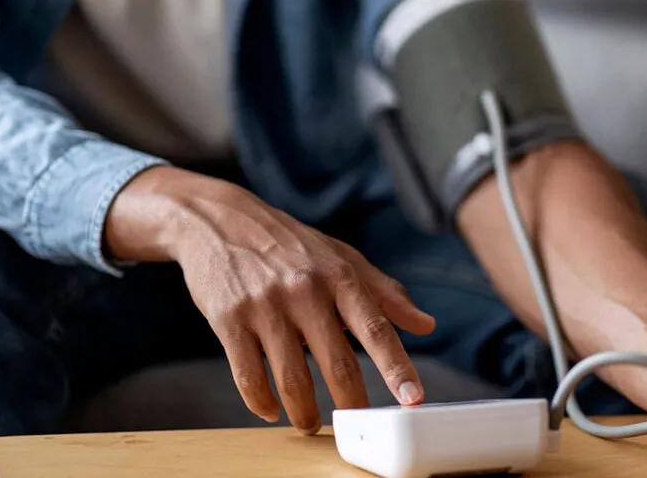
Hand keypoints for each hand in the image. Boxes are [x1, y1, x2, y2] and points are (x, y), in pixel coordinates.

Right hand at [105, 167, 435, 432]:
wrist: (220, 220)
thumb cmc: (291, 244)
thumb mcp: (342, 258)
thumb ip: (385, 294)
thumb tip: (426, 325)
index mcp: (339, 275)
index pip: (376, 328)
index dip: (397, 367)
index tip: (413, 399)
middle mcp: (305, 290)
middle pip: (337, 363)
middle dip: (352, 404)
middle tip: (359, 426)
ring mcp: (266, 306)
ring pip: (293, 379)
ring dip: (305, 413)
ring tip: (311, 425)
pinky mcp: (230, 319)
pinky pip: (248, 376)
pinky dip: (262, 402)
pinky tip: (271, 410)